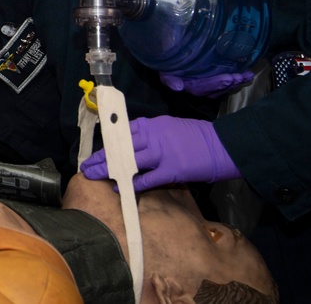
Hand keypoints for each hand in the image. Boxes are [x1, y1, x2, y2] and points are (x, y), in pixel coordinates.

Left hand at [80, 116, 240, 191]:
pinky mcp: (172, 170)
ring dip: (110, 169)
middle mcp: (154, 135)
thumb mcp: (171, 127)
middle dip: (102, 157)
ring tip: (95, 176)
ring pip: (129, 161)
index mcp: (153, 124)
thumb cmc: (198, 137)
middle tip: (87, 166)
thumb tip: (136, 144)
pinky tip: (119, 187)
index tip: (97, 151)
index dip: (108, 143)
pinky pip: (147, 178)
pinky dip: (132, 184)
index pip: (123, 132)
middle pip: (121, 146)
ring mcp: (162, 152)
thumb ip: (153, 134)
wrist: (223, 145)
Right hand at [160, 70, 253, 97]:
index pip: (206, 87)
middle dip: (231, 82)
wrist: (171, 69)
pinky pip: (227, 83)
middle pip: (219, 88)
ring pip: (225, 86)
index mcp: (192, 88)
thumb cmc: (169, 71)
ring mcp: (210, 88)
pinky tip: (245, 75)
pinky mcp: (215, 84)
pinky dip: (236, 80)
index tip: (228, 78)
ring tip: (247, 75)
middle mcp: (203, 91)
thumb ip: (170, 81)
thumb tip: (179, 87)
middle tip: (242, 76)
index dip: (217, 83)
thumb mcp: (166, 75)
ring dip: (237, 81)